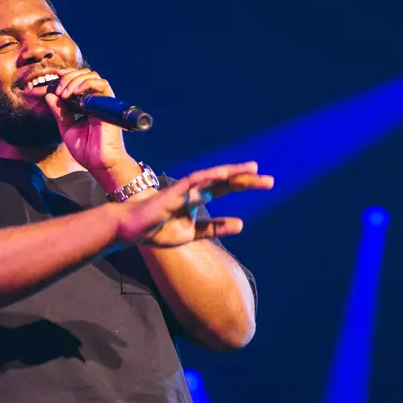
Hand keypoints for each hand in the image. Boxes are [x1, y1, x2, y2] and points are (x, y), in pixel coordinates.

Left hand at [43, 67, 130, 172]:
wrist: (99, 163)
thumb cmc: (86, 150)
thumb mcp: (66, 128)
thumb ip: (59, 112)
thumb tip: (49, 95)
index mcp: (84, 104)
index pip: (76, 81)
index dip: (65, 76)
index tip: (53, 77)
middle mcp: (94, 100)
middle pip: (83, 75)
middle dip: (68, 77)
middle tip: (58, 90)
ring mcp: (102, 101)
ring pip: (92, 76)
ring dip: (75, 80)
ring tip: (65, 93)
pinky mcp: (110, 104)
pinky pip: (102, 85)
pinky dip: (86, 84)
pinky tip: (75, 93)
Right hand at [115, 162, 273, 246]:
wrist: (133, 231)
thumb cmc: (159, 229)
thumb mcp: (194, 233)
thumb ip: (216, 228)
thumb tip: (242, 224)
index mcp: (199, 198)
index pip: (226, 188)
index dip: (246, 185)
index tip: (267, 183)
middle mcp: (194, 190)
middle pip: (224, 181)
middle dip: (246, 179)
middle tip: (269, 180)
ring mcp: (184, 190)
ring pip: (212, 177)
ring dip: (231, 173)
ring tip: (252, 170)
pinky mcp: (173, 192)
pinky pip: (193, 182)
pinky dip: (208, 177)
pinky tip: (223, 175)